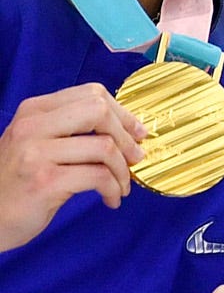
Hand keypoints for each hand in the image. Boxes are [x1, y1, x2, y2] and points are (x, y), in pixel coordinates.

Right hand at [0, 83, 146, 251]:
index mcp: (33, 111)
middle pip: (99, 111)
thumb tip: (128, 129)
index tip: (136, 134)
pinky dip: (114, 188)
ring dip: (122, 170)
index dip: (122, 114)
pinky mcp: (44, 182)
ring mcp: (35, 153)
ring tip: (121, 186)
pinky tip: (110, 199)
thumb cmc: (18, 183)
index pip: (92, 93)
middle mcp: (31, 127)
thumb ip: (70, 129)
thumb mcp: (36, 144)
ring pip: (104, 147)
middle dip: (126, 136)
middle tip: (135, 158)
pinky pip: (98, 176)